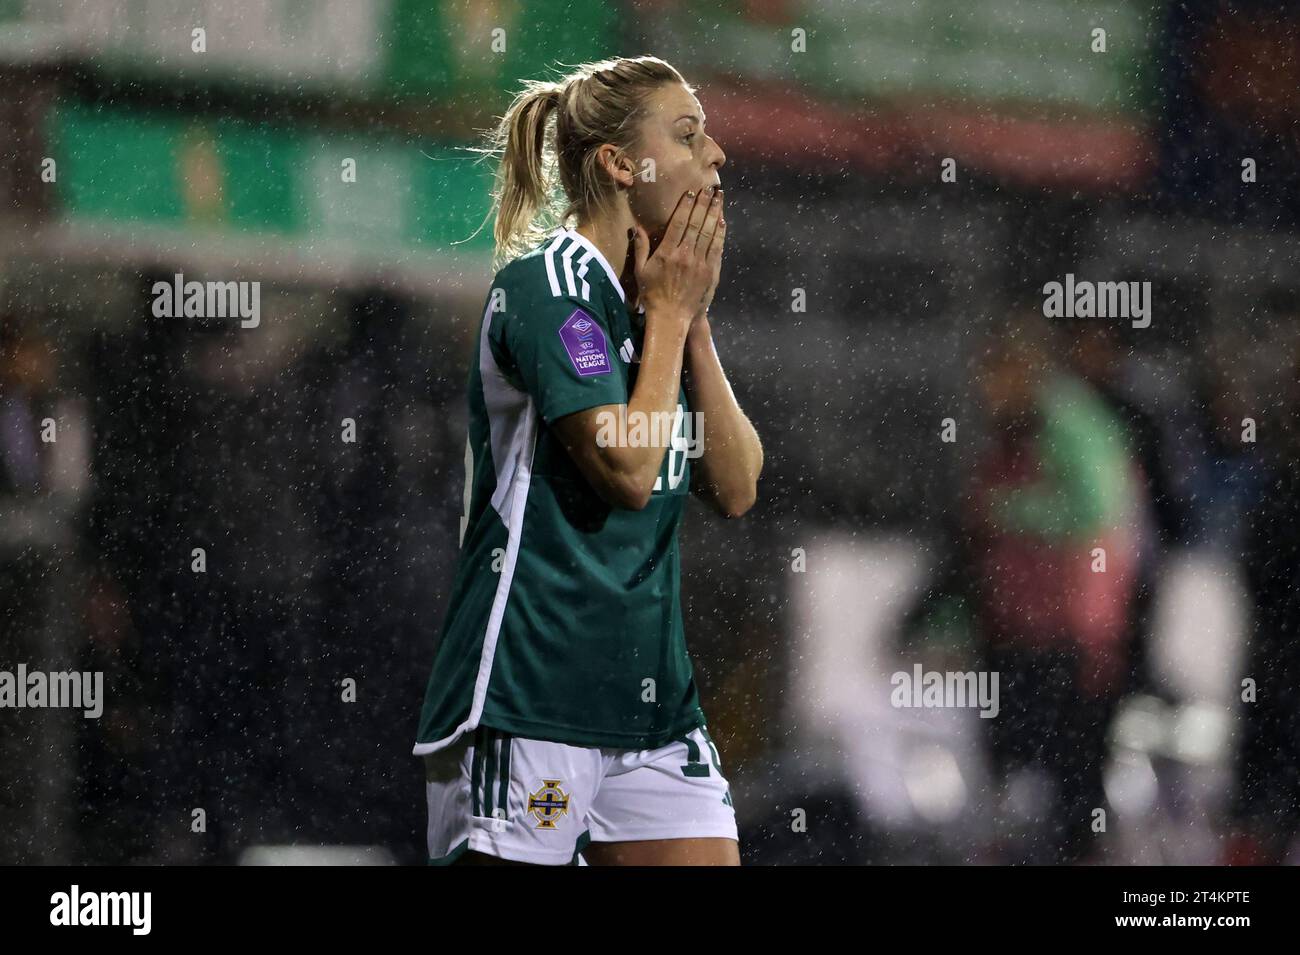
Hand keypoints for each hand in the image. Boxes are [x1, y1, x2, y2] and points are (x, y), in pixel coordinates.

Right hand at [632, 186, 724, 336]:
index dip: (686, 206)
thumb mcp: (640, 271)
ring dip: (715, 213)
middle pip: (696, 223)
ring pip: (709, 233)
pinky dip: (719, 233)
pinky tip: (722, 221)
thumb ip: (640, 248)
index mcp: (667, 253)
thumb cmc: (652, 295)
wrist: (671, 318)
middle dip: (704, 204)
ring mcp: (699, 264)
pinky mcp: (710, 272)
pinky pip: (716, 248)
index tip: (692, 192)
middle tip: (710, 188)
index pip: (678, 223)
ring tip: (719, 198)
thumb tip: (636, 228)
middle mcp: (685, 255)